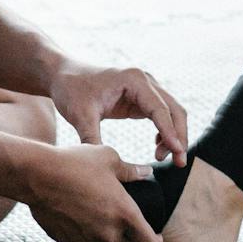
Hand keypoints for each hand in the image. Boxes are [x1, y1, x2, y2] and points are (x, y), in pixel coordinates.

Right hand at [24, 143, 163, 241]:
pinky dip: (84, 238)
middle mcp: (107, 233)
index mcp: (124, 215)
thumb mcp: (109, 159)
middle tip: (127, 236)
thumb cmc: (76, 163)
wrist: (38, 174)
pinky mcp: (65, 240)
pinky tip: (80, 221)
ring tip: (104, 230)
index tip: (153, 237)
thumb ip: (131, 170)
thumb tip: (146, 172)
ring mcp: (85, 239)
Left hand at [47, 59, 189, 164]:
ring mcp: (145, 88)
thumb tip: (102, 166)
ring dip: (174, 135)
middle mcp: (145, 81)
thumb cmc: (71, 90)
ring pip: (172, 112)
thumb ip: (92, 138)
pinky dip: (164, 131)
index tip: (177, 153)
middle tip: (179, 163)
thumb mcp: (80, 115)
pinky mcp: (141, 98)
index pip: (160, 109)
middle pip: (174, 110)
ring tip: (163, 158)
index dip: (170, 132)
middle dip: (179, 136)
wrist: (63, 75)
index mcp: (134, 80)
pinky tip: (157, 147)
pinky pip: (161, 115)